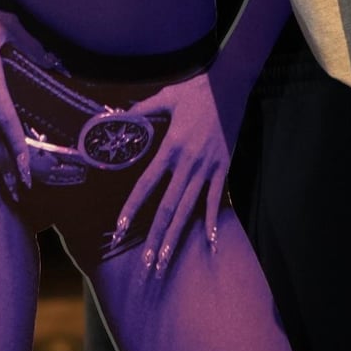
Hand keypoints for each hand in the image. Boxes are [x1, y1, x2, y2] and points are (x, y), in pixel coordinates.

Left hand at [112, 70, 231, 279]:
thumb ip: (143, 109)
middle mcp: (187, 163)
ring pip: (189, 209)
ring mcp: (207, 168)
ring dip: (176, 236)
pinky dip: (213, 221)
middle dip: (155, 237)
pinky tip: (211, 243)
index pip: (146, 185)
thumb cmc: (198, 89)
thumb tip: (119, 114)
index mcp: (170, 147)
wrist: (231, 85)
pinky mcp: (224, 167)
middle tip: (144, 265)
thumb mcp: (167, 95)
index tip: (119, 230)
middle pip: (167, 207)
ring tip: (165, 261)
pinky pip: (217, 199)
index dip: (132, 209)